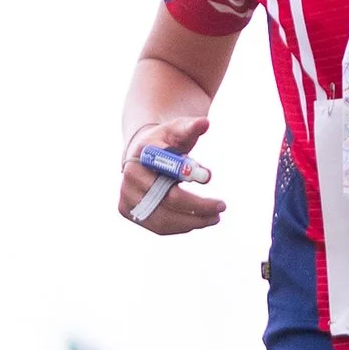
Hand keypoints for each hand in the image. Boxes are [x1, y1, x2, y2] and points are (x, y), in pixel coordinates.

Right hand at [119, 114, 224, 236]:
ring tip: (215, 218)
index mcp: (144, 152)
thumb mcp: (177, 130)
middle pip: (169, 199)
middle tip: (221, 207)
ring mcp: (126, 195)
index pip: (168, 167)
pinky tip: (197, 221)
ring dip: (193, 221)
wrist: (140, 155)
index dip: (188, 173)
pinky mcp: (127, 210)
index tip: (209, 177)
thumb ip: (191, 127)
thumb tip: (205, 122)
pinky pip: (157, 226)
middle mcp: (131, 174)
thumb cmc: (165, 142)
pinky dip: (180, 227)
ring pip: (164, 219)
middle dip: (199, 206)